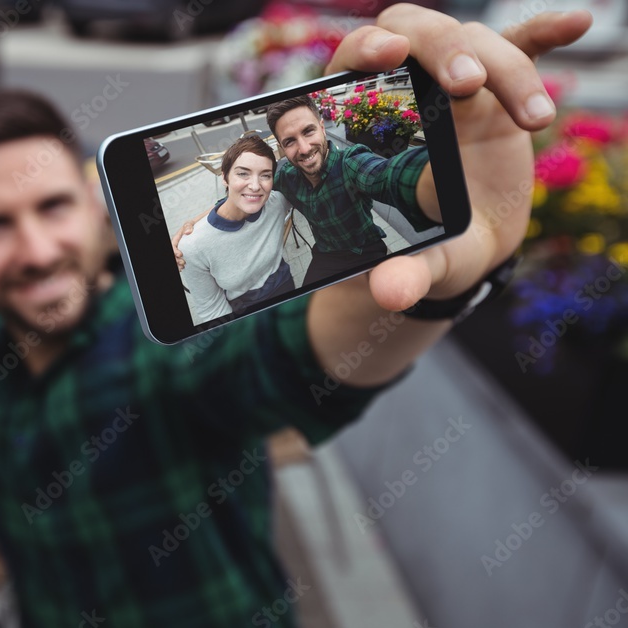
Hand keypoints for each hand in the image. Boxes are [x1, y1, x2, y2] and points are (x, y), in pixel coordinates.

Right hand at [171, 216, 200, 271]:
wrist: (205, 226)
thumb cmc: (197, 223)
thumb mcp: (192, 223)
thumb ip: (189, 226)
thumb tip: (188, 232)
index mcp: (178, 236)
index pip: (173, 244)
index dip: (175, 250)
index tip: (181, 254)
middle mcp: (179, 243)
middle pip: (173, 252)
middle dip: (176, 259)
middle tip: (183, 263)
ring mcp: (182, 247)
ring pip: (176, 257)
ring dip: (178, 263)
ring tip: (183, 267)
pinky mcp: (187, 251)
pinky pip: (181, 259)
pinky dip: (180, 264)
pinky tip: (183, 268)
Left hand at [324, 6, 591, 310]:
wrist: (466, 243)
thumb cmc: (430, 244)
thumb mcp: (423, 262)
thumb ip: (405, 273)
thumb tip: (391, 293)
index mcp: (370, 117)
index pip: (357, 60)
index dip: (367, 48)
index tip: (388, 55)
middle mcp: (409, 88)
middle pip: (417, 35)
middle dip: (443, 50)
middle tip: (465, 87)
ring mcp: (456, 85)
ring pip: (475, 42)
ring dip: (507, 70)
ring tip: (534, 119)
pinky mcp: (499, 91)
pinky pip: (523, 45)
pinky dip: (547, 33)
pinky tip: (577, 23)